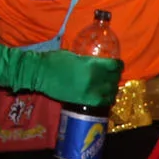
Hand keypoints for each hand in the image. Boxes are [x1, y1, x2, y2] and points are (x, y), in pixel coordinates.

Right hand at [0, 42, 122, 105]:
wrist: (39, 73)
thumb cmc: (55, 60)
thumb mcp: (75, 55)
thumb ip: (88, 60)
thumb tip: (96, 62)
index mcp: (92, 65)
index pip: (114, 66)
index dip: (119, 66)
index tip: (118, 65)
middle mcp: (94, 80)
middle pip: (114, 80)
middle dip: (115, 78)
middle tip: (113, 76)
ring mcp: (89, 92)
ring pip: (110, 93)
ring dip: (112, 90)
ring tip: (110, 87)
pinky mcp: (82, 101)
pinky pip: (101, 103)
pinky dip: (105, 100)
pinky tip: (104, 97)